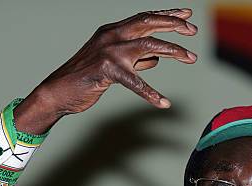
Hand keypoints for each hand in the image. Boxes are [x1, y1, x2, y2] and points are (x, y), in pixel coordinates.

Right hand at [15, 8, 197, 133]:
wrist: (57, 92)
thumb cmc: (86, 78)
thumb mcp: (114, 62)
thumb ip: (135, 58)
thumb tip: (157, 57)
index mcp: (113, 31)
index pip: (144, 18)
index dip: (167, 15)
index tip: (187, 16)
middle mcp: (111, 36)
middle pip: (148, 23)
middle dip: (173, 25)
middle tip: (193, 31)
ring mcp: (108, 52)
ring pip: (148, 45)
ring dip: (173, 51)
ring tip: (191, 58)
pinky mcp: (106, 70)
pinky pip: (134, 81)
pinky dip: (150, 93)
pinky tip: (163, 103)